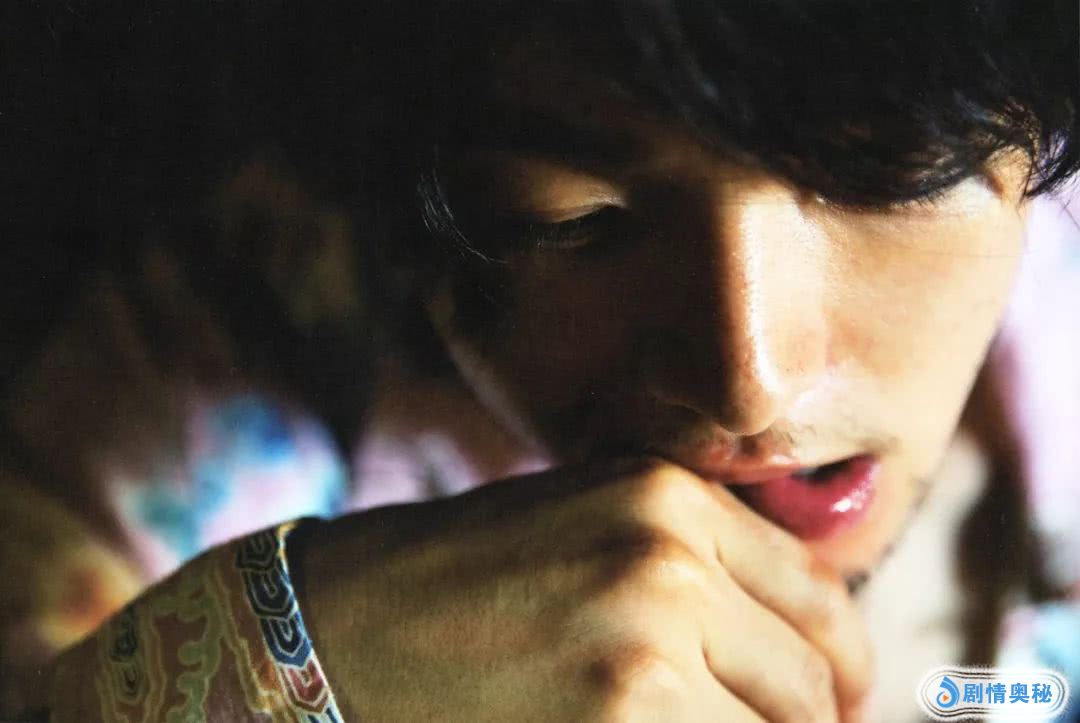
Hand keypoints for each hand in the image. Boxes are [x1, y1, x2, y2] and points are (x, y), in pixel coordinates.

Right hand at [297, 458, 873, 721]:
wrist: (329, 626)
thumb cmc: (455, 582)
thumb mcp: (585, 527)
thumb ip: (694, 565)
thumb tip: (802, 647)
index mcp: (669, 496)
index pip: (821, 598)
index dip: (840, 668)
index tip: (832, 706)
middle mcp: (668, 558)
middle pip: (813, 679)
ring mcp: (643, 644)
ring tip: (675, 720)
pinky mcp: (617, 722)